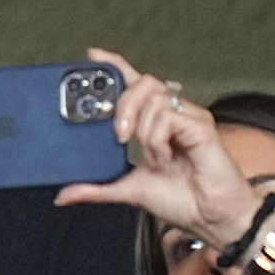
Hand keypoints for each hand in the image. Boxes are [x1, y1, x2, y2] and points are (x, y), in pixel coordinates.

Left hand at [55, 50, 264, 247]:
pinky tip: (166, 158)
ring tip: (154, 159)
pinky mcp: (202, 125)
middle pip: (142, 82)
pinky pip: (168, 116)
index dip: (115, 66)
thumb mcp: (128, 190)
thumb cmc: (182, 199)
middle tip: (119, 137)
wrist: (210, 218)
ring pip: (153, 99)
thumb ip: (97, 188)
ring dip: (144, 132)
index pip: (134, 83)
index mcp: (154, 123)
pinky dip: (158, 139)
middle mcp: (172, 114)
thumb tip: (64, 195)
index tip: (92, 57)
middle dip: (123, 105)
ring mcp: (189, 117)